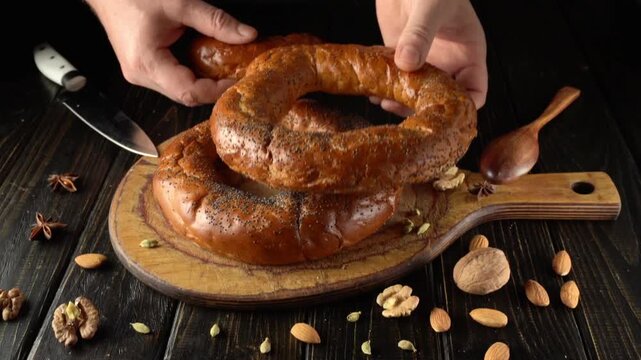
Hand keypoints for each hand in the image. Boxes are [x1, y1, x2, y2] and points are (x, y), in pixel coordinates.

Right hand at [86, 0, 256, 105]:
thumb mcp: (180, 4)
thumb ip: (215, 21)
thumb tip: (246, 35)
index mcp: (146, 64)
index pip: (190, 92)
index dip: (218, 90)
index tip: (239, 79)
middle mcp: (140, 75)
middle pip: (185, 96)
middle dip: (213, 89)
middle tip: (237, 75)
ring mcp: (140, 74)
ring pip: (180, 90)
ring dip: (204, 83)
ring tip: (226, 70)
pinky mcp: (143, 68)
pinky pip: (172, 80)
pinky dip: (192, 74)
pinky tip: (207, 64)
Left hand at [374, 0, 487, 113]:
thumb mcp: (431, 6)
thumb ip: (420, 34)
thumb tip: (407, 64)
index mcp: (468, 53)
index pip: (475, 90)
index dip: (463, 106)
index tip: (443, 112)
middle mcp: (448, 62)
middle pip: (442, 100)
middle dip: (424, 109)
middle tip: (403, 109)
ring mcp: (423, 62)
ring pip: (416, 96)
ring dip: (400, 103)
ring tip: (384, 101)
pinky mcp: (400, 57)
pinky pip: (395, 82)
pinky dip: (384, 91)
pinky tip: (373, 92)